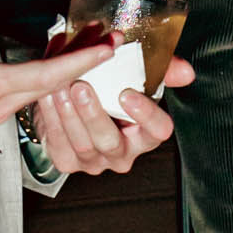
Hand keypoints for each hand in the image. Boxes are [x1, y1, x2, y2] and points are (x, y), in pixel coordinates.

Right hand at [0, 3, 134, 130]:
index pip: (46, 75)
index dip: (80, 62)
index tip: (107, 50)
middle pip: (54, 86)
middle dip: (86, 67)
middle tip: (114, 44)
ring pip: (43, 93)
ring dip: (70, 74)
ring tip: (94, 50)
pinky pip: (29, 96)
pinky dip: (49, 80)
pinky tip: (60, 65)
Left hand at [30, 55, 194, 176]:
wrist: (73, 100)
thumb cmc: (109, 90)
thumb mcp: (136, 76)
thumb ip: (162, 70)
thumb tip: (186, 72)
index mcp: (146, 133)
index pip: (158, 131)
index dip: (146, 115)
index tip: (127, 94)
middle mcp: (123, 153)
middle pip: (111, 142)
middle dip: (94, 114)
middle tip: (81, 86)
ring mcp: (95, 161)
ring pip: (83, 145)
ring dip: (68, 115)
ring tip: (59, 87)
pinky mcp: (67, 162)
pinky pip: (59, 144)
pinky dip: (50, 120)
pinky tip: (46, 98)